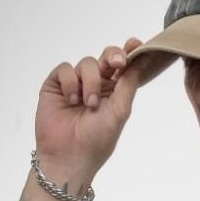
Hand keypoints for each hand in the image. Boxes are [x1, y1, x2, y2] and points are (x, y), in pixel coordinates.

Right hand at [35, 37, 154, 179]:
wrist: (69, 156)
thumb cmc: (97, 140)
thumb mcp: (120, 110)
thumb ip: (129, 83)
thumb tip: (143, 59)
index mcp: (115, 92)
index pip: (124, 67)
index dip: (129, 52)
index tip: (136, 44)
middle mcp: (96, 85)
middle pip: (106, 57)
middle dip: (112, 56)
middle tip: (117, 63)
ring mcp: (76, 84)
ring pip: (86, 63)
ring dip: (90, 82)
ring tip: (88, 104)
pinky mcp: (56, 85)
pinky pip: (65, 69)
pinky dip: (70, 82)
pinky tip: (71, 100)